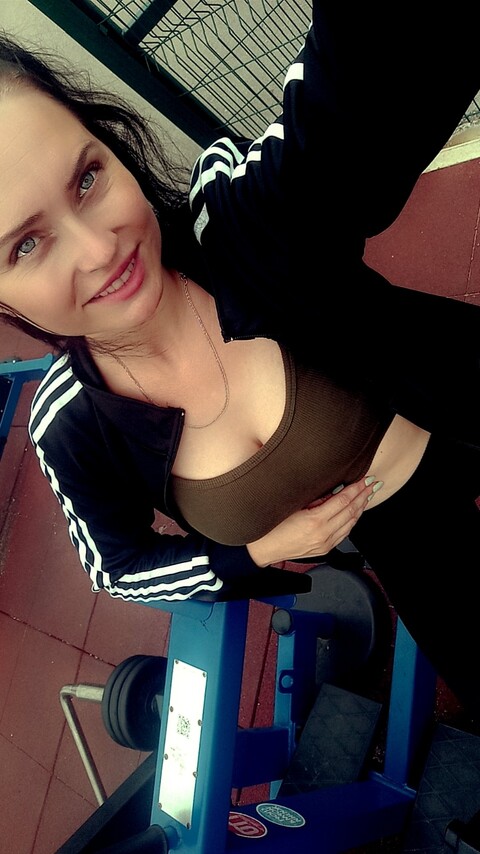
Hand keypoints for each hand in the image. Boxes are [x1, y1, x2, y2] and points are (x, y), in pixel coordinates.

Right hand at [246, 477, 380, 566]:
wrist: (262, 550)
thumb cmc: (270, 527)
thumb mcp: (290, 506)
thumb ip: (314, 499)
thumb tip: (333, 490)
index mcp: (315, 521)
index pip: (343, 500)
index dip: (356, 488)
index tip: (364, 479)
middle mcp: (323, 535)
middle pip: (351, 511)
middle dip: (363, 496)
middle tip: (372, 483)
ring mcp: (325, 544)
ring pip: (351, 523)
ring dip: (360, 508)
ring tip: (368, 495)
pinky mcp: (324, 550)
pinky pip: (344, 533)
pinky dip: (352, 520)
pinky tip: (355, 512)